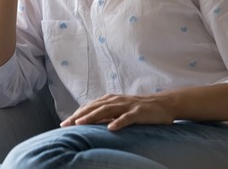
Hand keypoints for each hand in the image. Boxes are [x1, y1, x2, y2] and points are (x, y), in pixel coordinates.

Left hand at [60, 93, 175, 130]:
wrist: (163, 104)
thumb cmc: (140, 109)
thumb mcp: (121, 110)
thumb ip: (107, 114)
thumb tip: (90, 123)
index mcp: (111, 100)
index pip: (90, 107)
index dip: (77, 114)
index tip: (64, 123)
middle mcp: (116, 100)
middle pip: (94, 108)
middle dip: (79, 116)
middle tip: (66, 125)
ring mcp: (127, 106)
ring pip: (106, 110)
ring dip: (92, 117)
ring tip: (81, 124)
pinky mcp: (138, 112)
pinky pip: (127, 118)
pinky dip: (118, 122)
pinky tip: (111, 128)